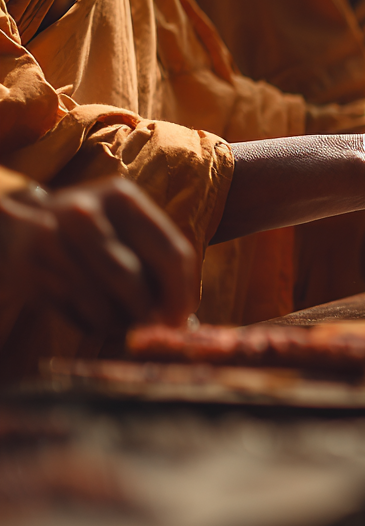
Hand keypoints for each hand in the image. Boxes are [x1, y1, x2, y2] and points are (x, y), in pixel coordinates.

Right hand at [0, 179, 198, 337]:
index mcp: (123, 198)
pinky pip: (70, 311)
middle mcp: (84, 212)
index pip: (170, 252)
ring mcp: (50, 238)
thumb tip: (181, 316)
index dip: (181, 292)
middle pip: (129, 277)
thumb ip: (158, 262)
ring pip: (97, 301)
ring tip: (123, 323)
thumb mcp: (128, 231)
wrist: (23, 228)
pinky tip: (92, 315)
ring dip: (116, 322)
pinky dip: (89, 323)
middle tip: (153, 328)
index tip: (181, 318)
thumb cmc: (95, 236)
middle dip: (147, 311)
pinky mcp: (26, 266)